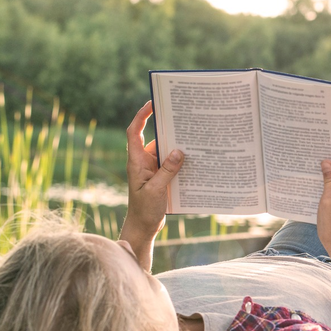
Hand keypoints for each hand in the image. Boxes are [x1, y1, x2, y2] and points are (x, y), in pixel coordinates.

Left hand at [123, 101, 183, 236]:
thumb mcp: (157, 190)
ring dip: (178, 146)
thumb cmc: (144, 209)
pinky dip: (182, 161)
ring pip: (166, 151)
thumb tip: (179, 151)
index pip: (134, 131)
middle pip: (155, 138)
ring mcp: (152, 169)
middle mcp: (143, 161)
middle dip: (167, 127)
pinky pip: (172, 164)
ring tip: (194, 137)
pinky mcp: (161, 177)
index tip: (153, 103)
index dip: (141, 115)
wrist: (143, 227)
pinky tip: (195, 160)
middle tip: (183, 116)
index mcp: (136, 161)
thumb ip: (167, 171)